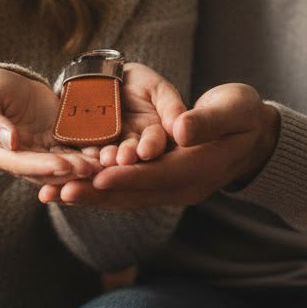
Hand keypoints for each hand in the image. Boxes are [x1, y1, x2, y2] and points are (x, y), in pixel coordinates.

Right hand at [0, 67, 100, 183]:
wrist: (4, 83)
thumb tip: (10, 142)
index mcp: (0, 154)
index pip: (22, 165)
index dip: (42, 167)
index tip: (62, 166)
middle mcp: (23, 159)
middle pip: (48, 171)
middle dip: (70, 171)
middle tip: (91, 169)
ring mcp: (43, 151)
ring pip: (66, 164)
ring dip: (84, 166)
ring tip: (104, 163)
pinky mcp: (59, 140)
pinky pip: (76, 149)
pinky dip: (90, 152)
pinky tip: (108, 150)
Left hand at [39, 83, 279, 208]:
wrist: (254, 135)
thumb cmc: (243, 114)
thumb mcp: (232, 109)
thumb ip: (206, 120)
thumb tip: (180, 128)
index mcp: (201, 167)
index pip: (158, 175)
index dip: (126, 176)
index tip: (96, 176)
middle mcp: (184, 186)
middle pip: (134, 194)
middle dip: (94, 193)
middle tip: (57, 192)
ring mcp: (173, 190)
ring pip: (126, 197)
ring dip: (89, 197)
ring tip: (52, 194)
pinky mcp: (163, 186)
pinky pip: (127, 192)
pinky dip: (98, 191)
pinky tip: (70, 187)